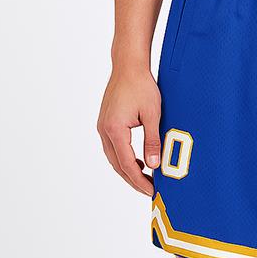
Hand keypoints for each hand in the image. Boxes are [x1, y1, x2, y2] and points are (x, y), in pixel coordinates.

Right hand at [97, 66, 161, 194]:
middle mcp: (104, 130)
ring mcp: (103, 127)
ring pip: (114, 157)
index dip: (140, 180)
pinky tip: (139, 160)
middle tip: (149, 190)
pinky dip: (125, 157)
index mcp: (114, 130)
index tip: (152, 191)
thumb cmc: (142, 86)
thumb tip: (153, 166)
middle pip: (117, 164)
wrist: (128, 66)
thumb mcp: (152, 114)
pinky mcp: (106, 123)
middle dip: (133, 179)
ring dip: (128, 169)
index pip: (127, 164)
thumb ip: (152, 141)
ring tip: (146, 179)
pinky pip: (114, 147)